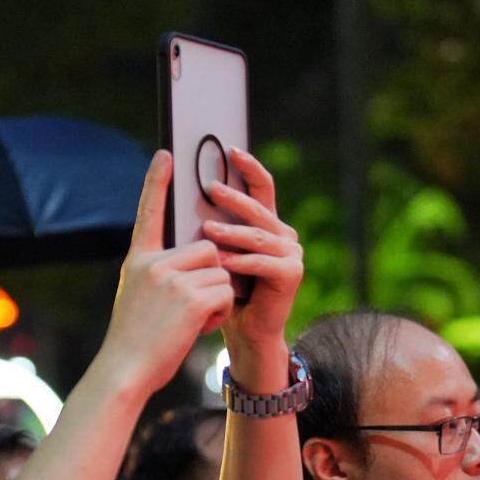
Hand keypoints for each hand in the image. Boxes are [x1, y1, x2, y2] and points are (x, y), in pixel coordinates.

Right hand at [94, 151, 237, 398]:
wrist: (125, 370)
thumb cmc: (135, 341)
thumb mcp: (138, 297)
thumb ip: (162, 273)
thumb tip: (201, 258)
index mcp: (139, 259)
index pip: (149, 212)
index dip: (156, 181)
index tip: (166, 153)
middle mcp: (153, 262)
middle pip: (207, 247)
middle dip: (213, 273)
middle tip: (195, 306)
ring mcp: (171, 278)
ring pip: (221, 270)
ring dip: (218, 296)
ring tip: (192, 321)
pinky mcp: (190, 297)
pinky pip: (225, 291)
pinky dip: (220, 312)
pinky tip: (198, 328)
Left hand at [200, 148, 303, 350]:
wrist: (246, 331)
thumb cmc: (227, 292)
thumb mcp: (219, 253)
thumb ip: (214, 228)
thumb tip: (187, 193)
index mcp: (268, 224)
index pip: (261, 187)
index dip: (249, 166)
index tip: (230, 148)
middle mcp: (284, 234)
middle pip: (257, 209)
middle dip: (233, 197)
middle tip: (209, 188)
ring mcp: (292, 253)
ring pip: (257, 235)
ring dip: (231, 232)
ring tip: (207, 230)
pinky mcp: (291, 273)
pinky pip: (262, 262)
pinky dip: (240, 261)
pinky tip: (222, 262)